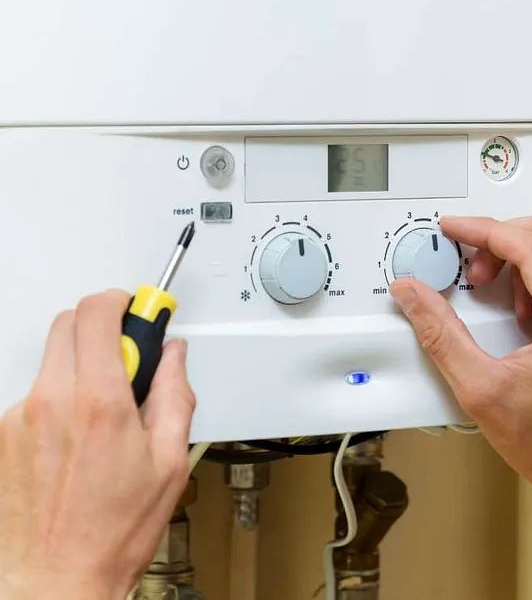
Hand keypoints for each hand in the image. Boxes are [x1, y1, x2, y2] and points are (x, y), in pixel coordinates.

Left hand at [0, 290, 195, 599]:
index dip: (121, 300)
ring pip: (52, 358)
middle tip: (126, 356)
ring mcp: (20, 418)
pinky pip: (36, 393)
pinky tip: (76, 437)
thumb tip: (173, 357)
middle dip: (101, 326)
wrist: (53, 580)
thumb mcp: (169, 460)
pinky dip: (60, 397)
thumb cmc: (111, 532)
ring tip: (103, 412)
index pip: (98, 313)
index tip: (137, 308)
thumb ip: (174, 393)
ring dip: (81, 366)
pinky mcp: (3, 435)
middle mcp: (52, 402)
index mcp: (99, 403)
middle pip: (69, 322)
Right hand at [390, 212, 531, 498]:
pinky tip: (517, 300)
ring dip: (524, 247)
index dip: (484, 229)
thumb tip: (413, 295)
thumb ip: (439, 334)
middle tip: (473, 265)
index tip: (455, 228)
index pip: (531, 245)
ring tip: (494, 282)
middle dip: (503, 235)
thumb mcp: (478, 388)